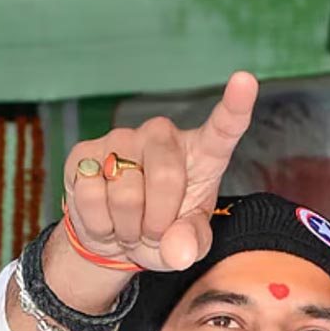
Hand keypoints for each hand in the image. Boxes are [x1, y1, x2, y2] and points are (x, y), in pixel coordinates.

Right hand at [62, 71, 258, 271]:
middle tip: (154, 233)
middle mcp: (162, 137)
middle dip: (158, 222)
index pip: (223, 128)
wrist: (115, 237)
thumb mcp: (188, 243)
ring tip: (131, 226)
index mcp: (201, 153)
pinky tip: (106, 220)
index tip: (245, 79)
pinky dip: (100, 225)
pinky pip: (91, 198)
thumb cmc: (164, 232)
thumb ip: (192, 244)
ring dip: (128, 228)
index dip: (236, 104)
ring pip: (125, 196)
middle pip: (165, 179)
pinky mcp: (84, 153)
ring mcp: (121, 139)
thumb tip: (179, 251)